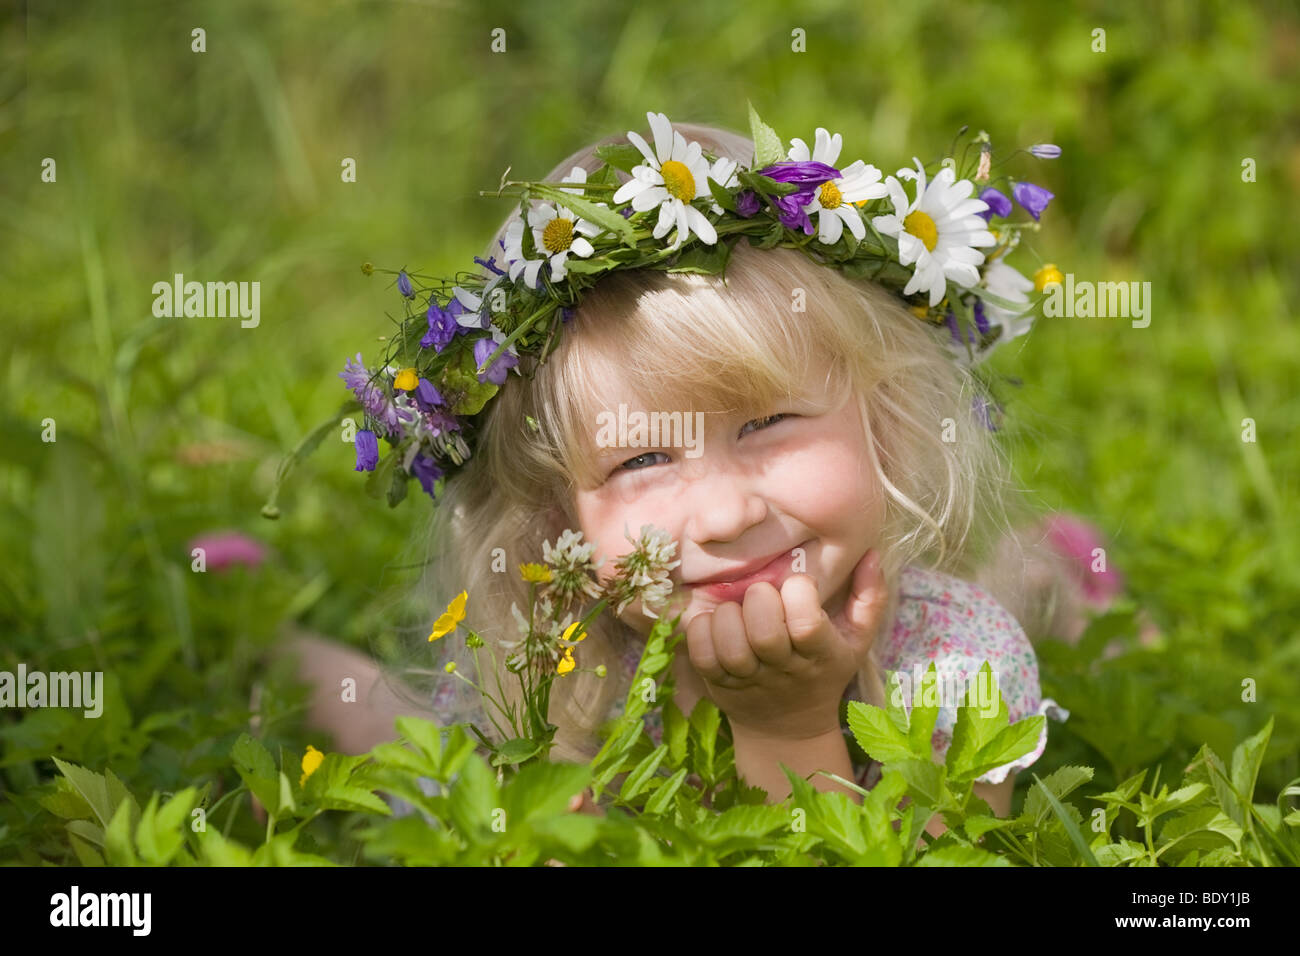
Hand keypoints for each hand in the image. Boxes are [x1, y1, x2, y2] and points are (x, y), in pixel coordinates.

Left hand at [684, 548, 885, 739]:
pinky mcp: (718, 683)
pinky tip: (713, 623)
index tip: (799, 586)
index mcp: (821, 654)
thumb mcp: (856, 639)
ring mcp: (749, 680)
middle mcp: (784, 669)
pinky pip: (701, 656)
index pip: (807, 623)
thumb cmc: (824, 670)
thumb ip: (869, 597)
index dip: (799, 594)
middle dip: (759, 601)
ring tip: (736, 610)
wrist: (789, 729)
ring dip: (727, 617)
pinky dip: (701, 632)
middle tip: (762, 595)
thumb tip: (871, 554)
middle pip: (764, 634)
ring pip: (730, 646)